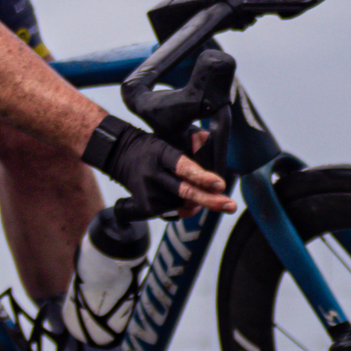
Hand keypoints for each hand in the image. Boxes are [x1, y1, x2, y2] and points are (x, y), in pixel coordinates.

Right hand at [83, 114, 234, 216]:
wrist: (120, 156)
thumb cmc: (152, 148)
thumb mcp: (170, 138)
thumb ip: (192, 140)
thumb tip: (209, 139)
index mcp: (160, 153)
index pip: (182, 166)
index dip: (201, 176)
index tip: (219, 184)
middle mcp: (153, 174)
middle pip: (184, 191)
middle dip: (210, 200)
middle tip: (230, 205)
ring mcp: (148, 193)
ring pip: (182, 204)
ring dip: (198, 202)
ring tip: (207, 196)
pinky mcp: (145, 207)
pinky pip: (174, 212)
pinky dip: (186, 208)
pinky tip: (189, 201)